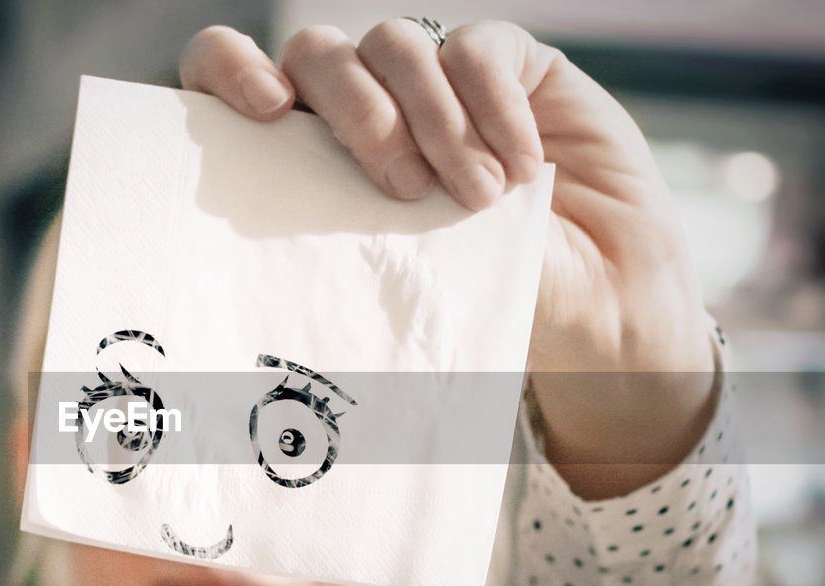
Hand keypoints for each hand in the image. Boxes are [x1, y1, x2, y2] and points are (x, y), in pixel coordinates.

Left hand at [180, 21, 719, 496]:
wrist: (595, 303)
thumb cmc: (478, 299)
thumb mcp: (392, 279)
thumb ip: (335, 234)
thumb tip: (262, 235)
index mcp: (308, 152)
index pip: (232, 77)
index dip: (229, 70)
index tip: (265, 111)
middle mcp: (363, 101)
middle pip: (317, 53)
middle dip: (356, 111)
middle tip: (402, 189)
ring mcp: (431, 74)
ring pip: (395, 44)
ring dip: (434, 121)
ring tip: (477, 198)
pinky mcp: (506, 61)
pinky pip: (478, 51)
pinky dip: (497, 109)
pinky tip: (522, 171)